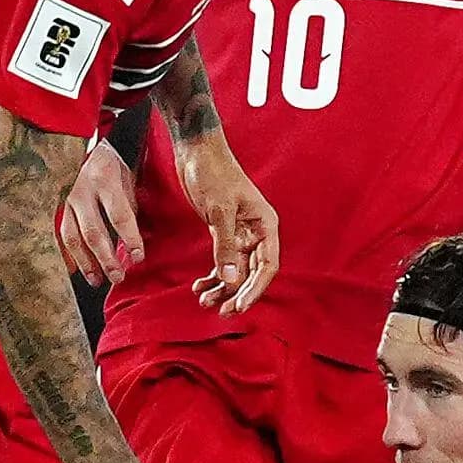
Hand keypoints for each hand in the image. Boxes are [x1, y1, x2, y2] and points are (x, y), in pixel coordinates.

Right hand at [58, 137, 144, 286]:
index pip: (119, 216)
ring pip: (72, 237)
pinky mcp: (55, 205)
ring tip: (97, 280)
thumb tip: (130, 241)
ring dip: (85, 262)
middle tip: (118, 276)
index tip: (138, 257)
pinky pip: (58, 234)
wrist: (83, 143)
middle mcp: (81, 190)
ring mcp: (64, 199)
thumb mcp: (126, 177)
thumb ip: (129, 207)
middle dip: (106, 258)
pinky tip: (74, 270)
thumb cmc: (110, 163)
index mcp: (104, 179)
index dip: (130, 239)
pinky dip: (66, 254)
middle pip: (94, 232)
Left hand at [175, 134, 278, 312]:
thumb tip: (230, 279)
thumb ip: (225, 245)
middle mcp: (256, 232)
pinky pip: (223, 260)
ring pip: (236, 270)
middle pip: (252, 272)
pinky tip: (199, 286)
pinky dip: (212, 275)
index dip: (254, 289)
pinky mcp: (223, 231)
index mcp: (266, 225)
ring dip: (222, 288)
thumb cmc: (213, 172)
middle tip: (221, 312)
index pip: (267, 266)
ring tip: (204, 301)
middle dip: (236, 293)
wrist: (196, 150)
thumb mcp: (219, 209)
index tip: (238, 306)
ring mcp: (240, 233)